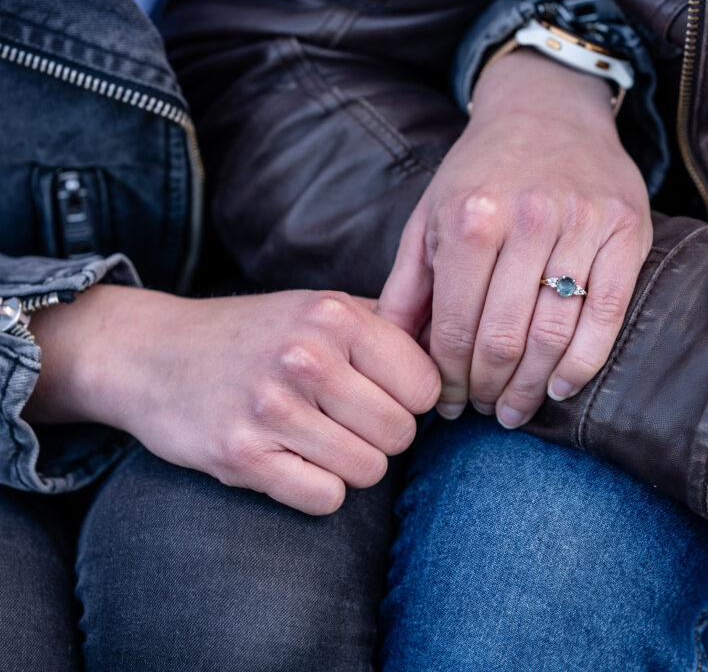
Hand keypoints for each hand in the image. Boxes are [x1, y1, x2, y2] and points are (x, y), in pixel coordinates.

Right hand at [25, 285, 439, 514]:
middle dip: (382, 435)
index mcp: (336, 315)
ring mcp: (271, 408)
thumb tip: (458, 352)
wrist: (153, 354)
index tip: (381, 395)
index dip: (410, 398)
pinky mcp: (241, 457)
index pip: (426, 385)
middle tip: (345, 420)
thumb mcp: (321, 306)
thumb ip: (389, 324)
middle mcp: (306, 357)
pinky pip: (325, 498)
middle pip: (401, 433)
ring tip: (316, 438)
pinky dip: (318, 489)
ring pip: (369, 471)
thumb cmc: (255, 334)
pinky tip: (292, 461)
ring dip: (351, 464)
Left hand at [376, 49, 650, 428]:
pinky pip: (606, 317)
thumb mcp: (429, 215)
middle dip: (488, 389)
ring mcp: (582, 225)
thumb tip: (390, 352)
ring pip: (555, 335)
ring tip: (515, 409)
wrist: (550, 109)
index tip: (448, 404)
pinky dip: (583, 364)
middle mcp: (527, 219)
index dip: (449, 378)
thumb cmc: (482, 171)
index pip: (456, 326)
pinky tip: (562, 387)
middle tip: (483, 411)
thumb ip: (408, 284)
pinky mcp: (626, 232)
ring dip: (532, 388)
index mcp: (470, 216)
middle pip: (505, 339)